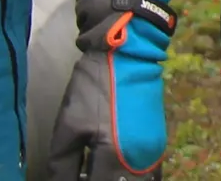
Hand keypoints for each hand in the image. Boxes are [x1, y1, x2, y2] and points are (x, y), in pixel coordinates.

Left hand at [47, 0, 177, 178]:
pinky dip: (129, 177)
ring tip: (94, 173)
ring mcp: (153, 153)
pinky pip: (145, 174)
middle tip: (81, 175)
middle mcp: (140, 162)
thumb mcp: (69, 125)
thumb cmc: (94, 86)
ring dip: (116, 180)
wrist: (129, 52)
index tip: (66, 180)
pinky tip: (112, 171)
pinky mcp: (157, 143)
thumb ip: (62, 163)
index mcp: (114, 158)